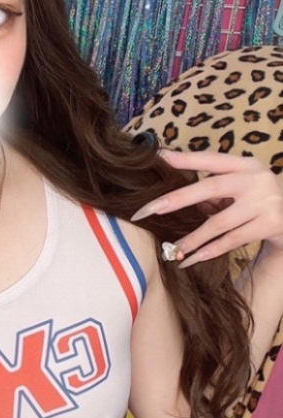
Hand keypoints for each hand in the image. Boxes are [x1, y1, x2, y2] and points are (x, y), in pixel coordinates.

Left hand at [130, 149, 282, 267]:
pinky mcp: (270, 224)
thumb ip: (213, 187)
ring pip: (218, 223)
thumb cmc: (255, 199)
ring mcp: (264, 202)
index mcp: (245, 164)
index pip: (210, 159)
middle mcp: (256, 179)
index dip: (184, 159)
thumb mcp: (240, 185)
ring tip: (171, 249)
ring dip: (192, 238)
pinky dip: (210, 250)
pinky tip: (192, 258)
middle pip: (209, 188)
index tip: (158, 158)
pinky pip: (232, 240)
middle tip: (148, 210)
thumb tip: (171, 196)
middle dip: (175, 200)